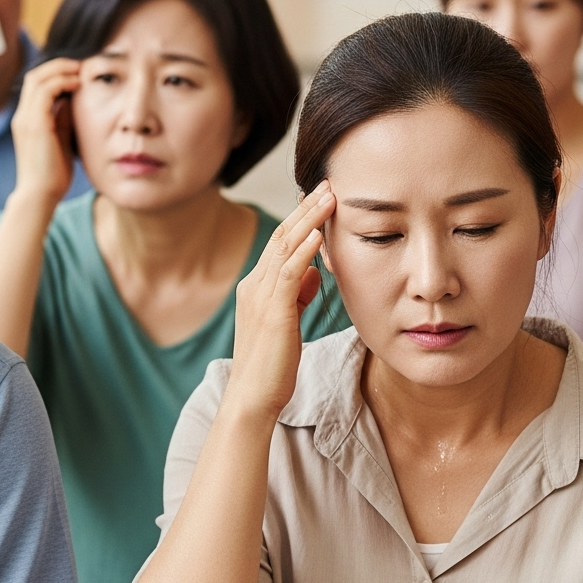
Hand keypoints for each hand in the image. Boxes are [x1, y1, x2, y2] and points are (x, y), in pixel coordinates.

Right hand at [10, 58, 81, 204]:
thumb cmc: (53, 176)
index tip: (78, 72)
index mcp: (27, 120)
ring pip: (39, 78)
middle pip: (35, 75)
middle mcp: (22, 116)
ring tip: (82, 70)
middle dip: (59, 65)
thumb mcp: (61, 140)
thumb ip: (64, 120)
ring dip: (62, 69)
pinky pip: (46, 91)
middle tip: (82, 65)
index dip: (56, 73)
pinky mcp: (35, 124)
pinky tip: (78, 84)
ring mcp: (26, 118)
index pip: (37, 84)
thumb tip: (74, 100)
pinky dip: (62, 81)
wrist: (40, 196)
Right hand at [225, 181, 336, 421]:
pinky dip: (304, 250)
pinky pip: (289, 273)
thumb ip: (299, 295)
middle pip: (282, 236)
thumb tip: (316, 272)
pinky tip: (320, 234)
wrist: (253, 398)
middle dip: (306, 209)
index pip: (280, 244)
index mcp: (255, 288)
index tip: (322, 198)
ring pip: (285, 247)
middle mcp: (254, 286)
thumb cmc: (272, 367)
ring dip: (309, 220)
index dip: (301, 219)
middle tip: (328, 184)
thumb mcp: (288, 323)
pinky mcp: (273, 312)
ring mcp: (261, 297)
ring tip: (330, 197)